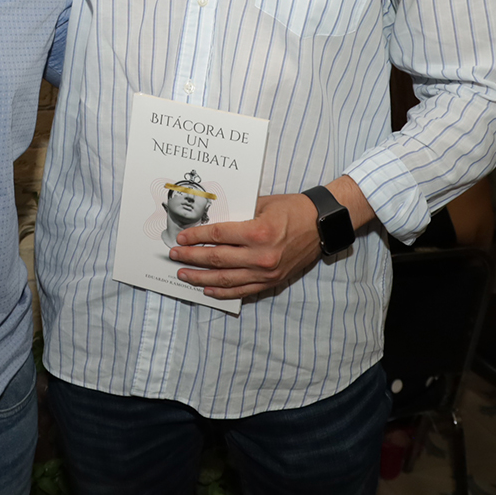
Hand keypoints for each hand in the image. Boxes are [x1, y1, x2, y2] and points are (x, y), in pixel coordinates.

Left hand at [168, 192, 322, 299]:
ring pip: (226, 279)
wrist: (321, 225)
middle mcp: (261, 255)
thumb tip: (210, 219)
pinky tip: (207, 289)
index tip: (182, 238)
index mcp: (258, 232)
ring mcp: (266, 272)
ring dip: (201, 278)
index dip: (196, 237)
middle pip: (217, 259)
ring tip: (184, 274)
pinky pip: (242, 290)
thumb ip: (237, 213)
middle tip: (174, 255)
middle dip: (191, 257)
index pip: (218, 235)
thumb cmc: (292, 209)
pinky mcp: (272, 281)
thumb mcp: (262, 203)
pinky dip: (223, 292)